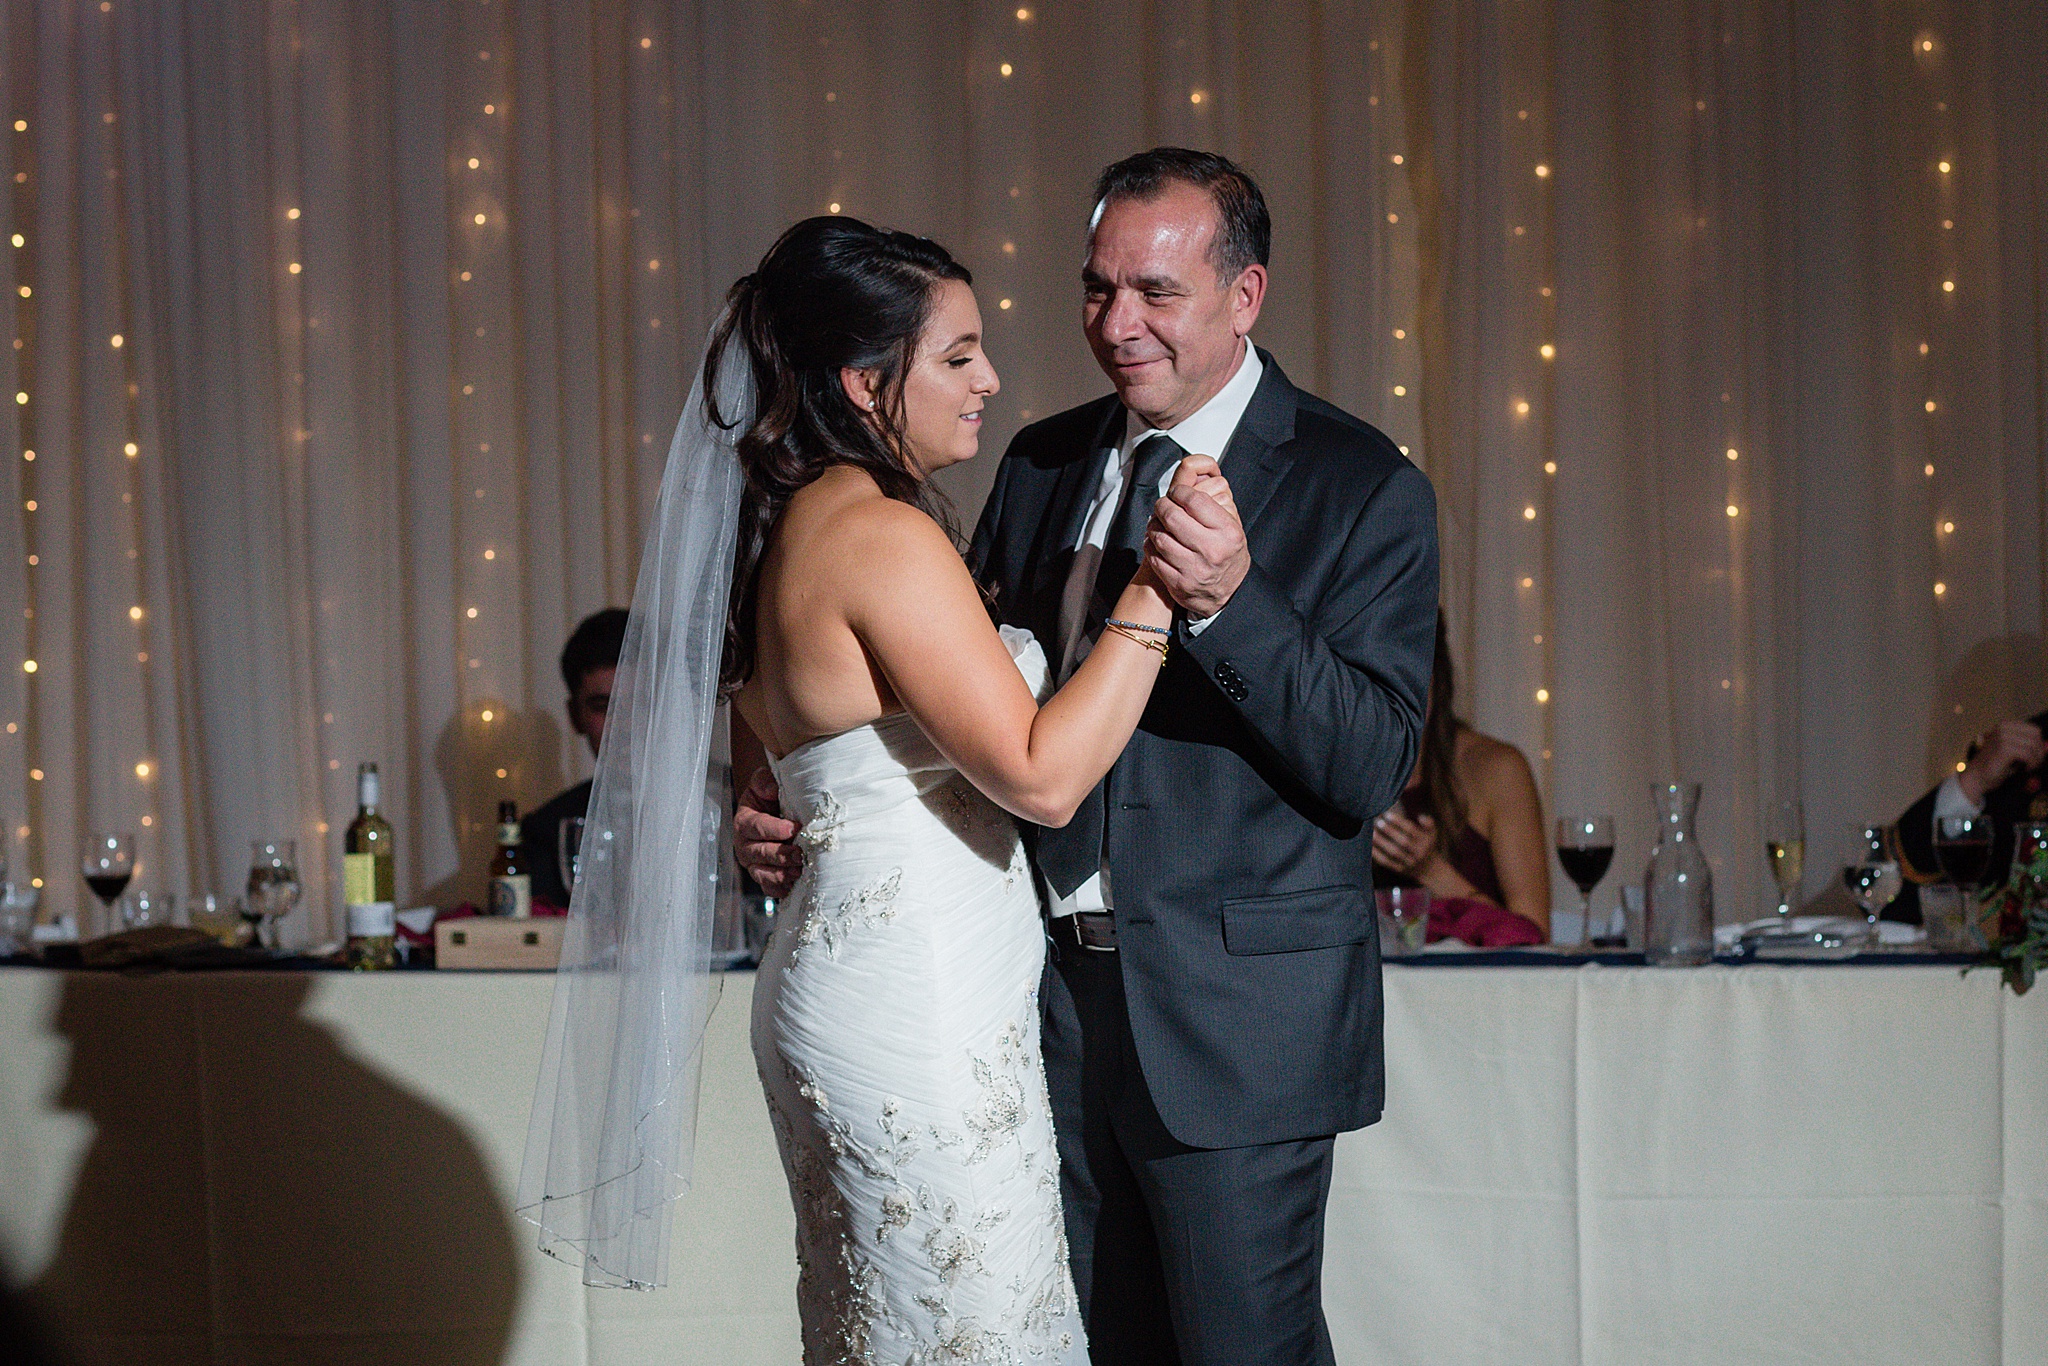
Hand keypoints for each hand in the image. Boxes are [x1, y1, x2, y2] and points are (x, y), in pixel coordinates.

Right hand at [734, 766, 803, 896]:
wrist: (776, 812)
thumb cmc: (772, 797)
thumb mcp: (765, 783)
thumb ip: (765, 781)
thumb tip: (771, 789)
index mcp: (744, 822)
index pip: (756, 827)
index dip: (774, 829)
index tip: (794, 828)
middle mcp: (745, 846)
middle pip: (759, 853)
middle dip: (780, 855)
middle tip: (800, 853)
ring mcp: (754, 864)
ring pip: (763, 874)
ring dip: (781, 874)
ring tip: (799, 870)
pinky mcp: (766, 878)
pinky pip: (770, 889)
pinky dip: (782, 889)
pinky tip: (796, 885)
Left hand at [1147, 455, 1249, 617]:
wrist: (1228, 593)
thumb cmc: (1228, 555)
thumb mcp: (1232, 525)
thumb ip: (1215, 502)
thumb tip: (1196, 474)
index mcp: (1227, 532)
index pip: (1194, 500)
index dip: (1180, 491)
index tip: (1177, 492)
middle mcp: (1211, 550)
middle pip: (1172, 516)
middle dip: (1162, 505)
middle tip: (1163, 504)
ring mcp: (1194, 569)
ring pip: (1159, 536)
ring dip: (1154, 526)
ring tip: (1159, 523)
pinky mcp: (1178, 583)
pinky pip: (1154, 557)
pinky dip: (1151, 546)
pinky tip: (1157, 542)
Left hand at [1372, 807, 1438, 878]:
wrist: (1429, 869)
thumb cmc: (1426, 844)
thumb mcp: (1432, 833)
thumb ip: (1428, 823)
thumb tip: (1420, 816)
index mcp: (1425, 841)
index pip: (1411, 830)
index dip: (1399, 822)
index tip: (1387, 814)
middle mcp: (1418, 852)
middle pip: (1403, 842)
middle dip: (1389, 831)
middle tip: (1377, 822)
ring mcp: (1408, 862)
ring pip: (1394, 852)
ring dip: (1381, 842)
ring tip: (1371, 832)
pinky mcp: (1399, 869)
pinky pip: (1387, 862)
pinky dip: (1377, 854)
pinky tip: (1369, 845)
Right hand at [1959, 719, 2045, 804]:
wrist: (1976, 777)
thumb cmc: (1995, 765)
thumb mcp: (2014, 752)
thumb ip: (2029, 747)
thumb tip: (2047, 745)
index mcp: (2005, 726)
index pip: (2034, 730)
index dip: (2039, 744)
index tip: (2035, 756)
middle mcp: (2003, 728)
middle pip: (2036, 736)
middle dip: (2039, 751)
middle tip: (2034, 763)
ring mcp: (2002, 737)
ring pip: (2033, 745)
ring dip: (2036, 759)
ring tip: (2030, 767)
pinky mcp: (2003, 749)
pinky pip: (2028, 754)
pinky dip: (2031, 763)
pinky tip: (2026, 769)